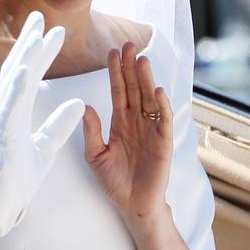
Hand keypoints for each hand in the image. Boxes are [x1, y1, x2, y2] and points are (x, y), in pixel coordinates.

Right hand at [0, 11, 84, 249]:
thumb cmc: (12, 183)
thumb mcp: (44, 150)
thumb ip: (59, 126)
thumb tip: (80, 103)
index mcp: (14, 115)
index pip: (28, 78)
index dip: (39, 53)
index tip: (53, 31)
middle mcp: (3, 115)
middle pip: (16, 72)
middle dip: (28, 44)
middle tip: (39, 16)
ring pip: (11, 87)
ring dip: (24, 59)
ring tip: (35, 35)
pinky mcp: (0, 142)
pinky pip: (9, 112)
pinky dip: (16, 90)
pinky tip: (24, 71)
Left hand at [82, 42, 173, 220]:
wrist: (133, 205)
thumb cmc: (115, 182)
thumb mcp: (96, 156)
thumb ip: (91, 132)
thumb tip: (85, 106)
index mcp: (120, 122)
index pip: (118, 91)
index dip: (116, 72)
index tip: (111, 52)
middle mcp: (137, 121)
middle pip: (135, 88)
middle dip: (131, 67)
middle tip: (128, 44)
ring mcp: (151, 130)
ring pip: (149, 99)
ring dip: (146, 80)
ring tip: (142, 60)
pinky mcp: (163, 142)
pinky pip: (163, 120)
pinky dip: (161, 105)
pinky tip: (157, 91)